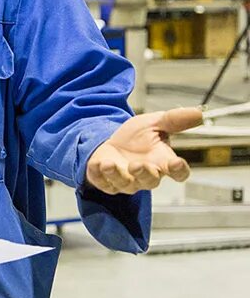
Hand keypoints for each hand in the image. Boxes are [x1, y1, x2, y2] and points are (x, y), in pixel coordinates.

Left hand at [85, 107, 201, 194]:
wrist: (110, 141)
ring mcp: (126, 180)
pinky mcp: (107, 181)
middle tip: (137, 165)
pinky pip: (104, 183)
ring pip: (125, 184)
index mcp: (162, 162)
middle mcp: (146, 175)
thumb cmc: (136, 137)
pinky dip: (100, 176)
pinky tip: (98, 166)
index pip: (178, 173)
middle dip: (144, 174)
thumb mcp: (154, 123)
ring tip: (109, 164)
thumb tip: (199, 113)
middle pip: (150, 181)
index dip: (179, 170)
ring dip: (118, 175)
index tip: (177, 163)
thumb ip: (174, 120)